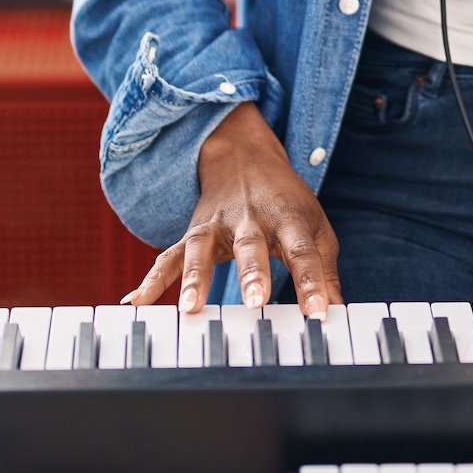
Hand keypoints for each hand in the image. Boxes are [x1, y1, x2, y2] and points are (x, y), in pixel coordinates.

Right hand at [124, 102, 341, 314]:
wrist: (244, 158)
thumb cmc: (286, 203)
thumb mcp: (315, 228)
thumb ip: (324, 271)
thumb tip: (337, 313)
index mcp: (288, 219)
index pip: (303, 252)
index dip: (313, 283)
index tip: (320, 314)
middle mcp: (250, 219)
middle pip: (251, 247)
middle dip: (253, 273)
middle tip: (255, 301)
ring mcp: (216, 225)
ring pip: (203, 250)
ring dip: (196, 277)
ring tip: (190, 307)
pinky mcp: (192, 233)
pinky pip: (169, 257)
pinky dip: (151, 279)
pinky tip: (134, 302)